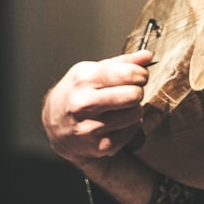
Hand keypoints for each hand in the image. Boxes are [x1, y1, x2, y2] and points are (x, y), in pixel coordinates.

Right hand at [41, 49, 152, 166]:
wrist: (55, 125)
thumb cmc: (77, 93)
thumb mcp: (93, 71)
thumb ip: (122, 62)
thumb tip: (147, 56)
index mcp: (83, 80)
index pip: (126, 74)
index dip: (140, 73)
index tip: (140, 75)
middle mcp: (84, 105)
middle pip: (133, 95)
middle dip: (138, 91)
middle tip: (131, 91)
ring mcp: (91, 128)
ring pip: (135, 114)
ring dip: (135, 109)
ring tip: (122, 107)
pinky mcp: (99, 146)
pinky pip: (132, 131)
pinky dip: (131, 125)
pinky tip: (118, 121)